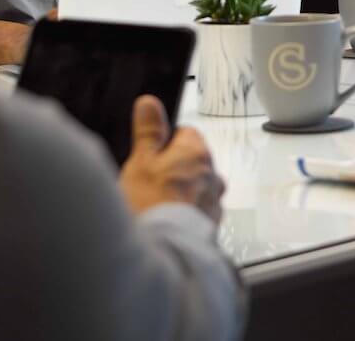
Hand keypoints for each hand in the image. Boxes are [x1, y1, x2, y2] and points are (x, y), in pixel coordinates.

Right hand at [118, 95, 224, 222]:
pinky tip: (166, 223)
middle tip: (149, 183)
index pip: (186, 133)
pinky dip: (184, 216)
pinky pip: (197, 213)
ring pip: (197, 189)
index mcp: (196, 152)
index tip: (151, 154)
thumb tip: (150, 103)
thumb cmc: (152, 204)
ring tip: (156, 207)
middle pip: (192, 163)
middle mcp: (212, 175)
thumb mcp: (141, 161)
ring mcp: (213, 202)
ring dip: (181, 194)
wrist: (164, 250)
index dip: (165, 143)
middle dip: (174, 170)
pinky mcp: (211, 226)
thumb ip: (148, 132)